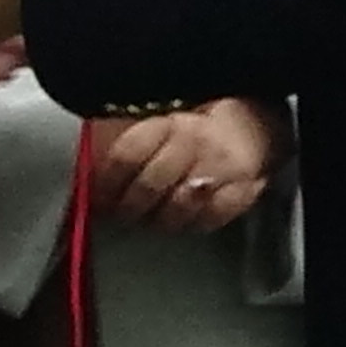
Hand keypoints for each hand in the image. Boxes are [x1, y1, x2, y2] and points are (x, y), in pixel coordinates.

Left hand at [92, 97, 280, 233]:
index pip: (128, 153)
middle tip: (119, 215)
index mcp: (170, 123)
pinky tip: (181, 222)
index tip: (96, 196)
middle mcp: (194, 144)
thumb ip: (133, 145)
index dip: (106, 181)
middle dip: (128, 207)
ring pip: (178, 207)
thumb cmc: (198, 129)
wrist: (254, 127)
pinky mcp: (241, 192)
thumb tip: (91, 169)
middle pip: (149, 185)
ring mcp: (220, 170)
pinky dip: (191, 225)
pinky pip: (209, 220)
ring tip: (148, 221)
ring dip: (157, 220)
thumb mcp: (163, 122)